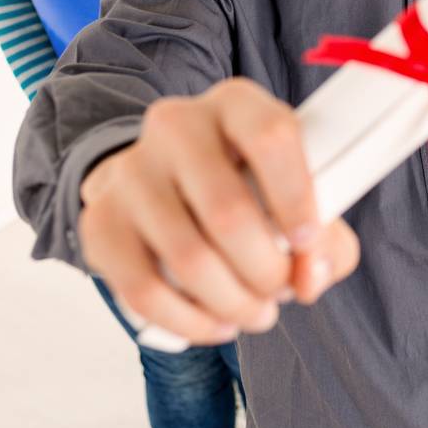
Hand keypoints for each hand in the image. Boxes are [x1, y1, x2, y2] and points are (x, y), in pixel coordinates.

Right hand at [79, 78, 359, 346]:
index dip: (296, 197)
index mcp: (235, 104)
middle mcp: (177, 126)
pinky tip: (216, 323)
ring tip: (255, 312)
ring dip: (232, 302)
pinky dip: (189, 320)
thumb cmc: (250, 186)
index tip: (309, 242)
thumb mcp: (298, 195)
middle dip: (266, 270)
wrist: (167, 180)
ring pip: (188, 257)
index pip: (270, 137)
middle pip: (228, 210)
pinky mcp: (101, 220)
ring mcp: (132, 172)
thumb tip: (312, 276)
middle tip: (281, 290)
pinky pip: (143, 289)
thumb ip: (327, 241)